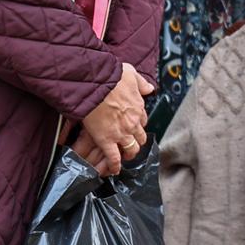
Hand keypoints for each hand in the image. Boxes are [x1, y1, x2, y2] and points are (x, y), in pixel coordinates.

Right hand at [78, 62, 149, 176]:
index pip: (143, 120)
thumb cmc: (110, 77)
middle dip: (136, 141)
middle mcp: (133, 122)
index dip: (138, 124)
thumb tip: (149, 88)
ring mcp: (121, 132)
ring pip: (131, 149)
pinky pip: (113, 157)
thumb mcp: (131, 74)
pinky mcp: (107, 140)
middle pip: (140, 137)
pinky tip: (114, 170)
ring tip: (125, 156)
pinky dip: (114, 165)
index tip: (134, 126)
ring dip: (129, 154)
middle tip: (131, 144)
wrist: (95, 84)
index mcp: (138, 107)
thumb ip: (141, 82)